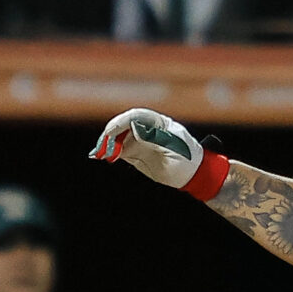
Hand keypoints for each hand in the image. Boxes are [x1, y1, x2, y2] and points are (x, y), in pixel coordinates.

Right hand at [92, 108, 229, 200]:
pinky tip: (99, 156)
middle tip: (103, 146)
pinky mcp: (135, 152)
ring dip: (107, 143)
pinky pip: (118, 150)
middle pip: (123, 125)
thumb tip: (135, 128)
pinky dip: (108, 152)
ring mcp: (140, 140)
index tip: (112, 132)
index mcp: (159, 123)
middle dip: (111, 133)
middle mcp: (147, 129)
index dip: (122, 122)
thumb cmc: (187, 159)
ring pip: (118, 137)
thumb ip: (154, 138)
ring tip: (99, 154)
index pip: (136, 116)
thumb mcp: (174, 149)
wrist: (193, 175)